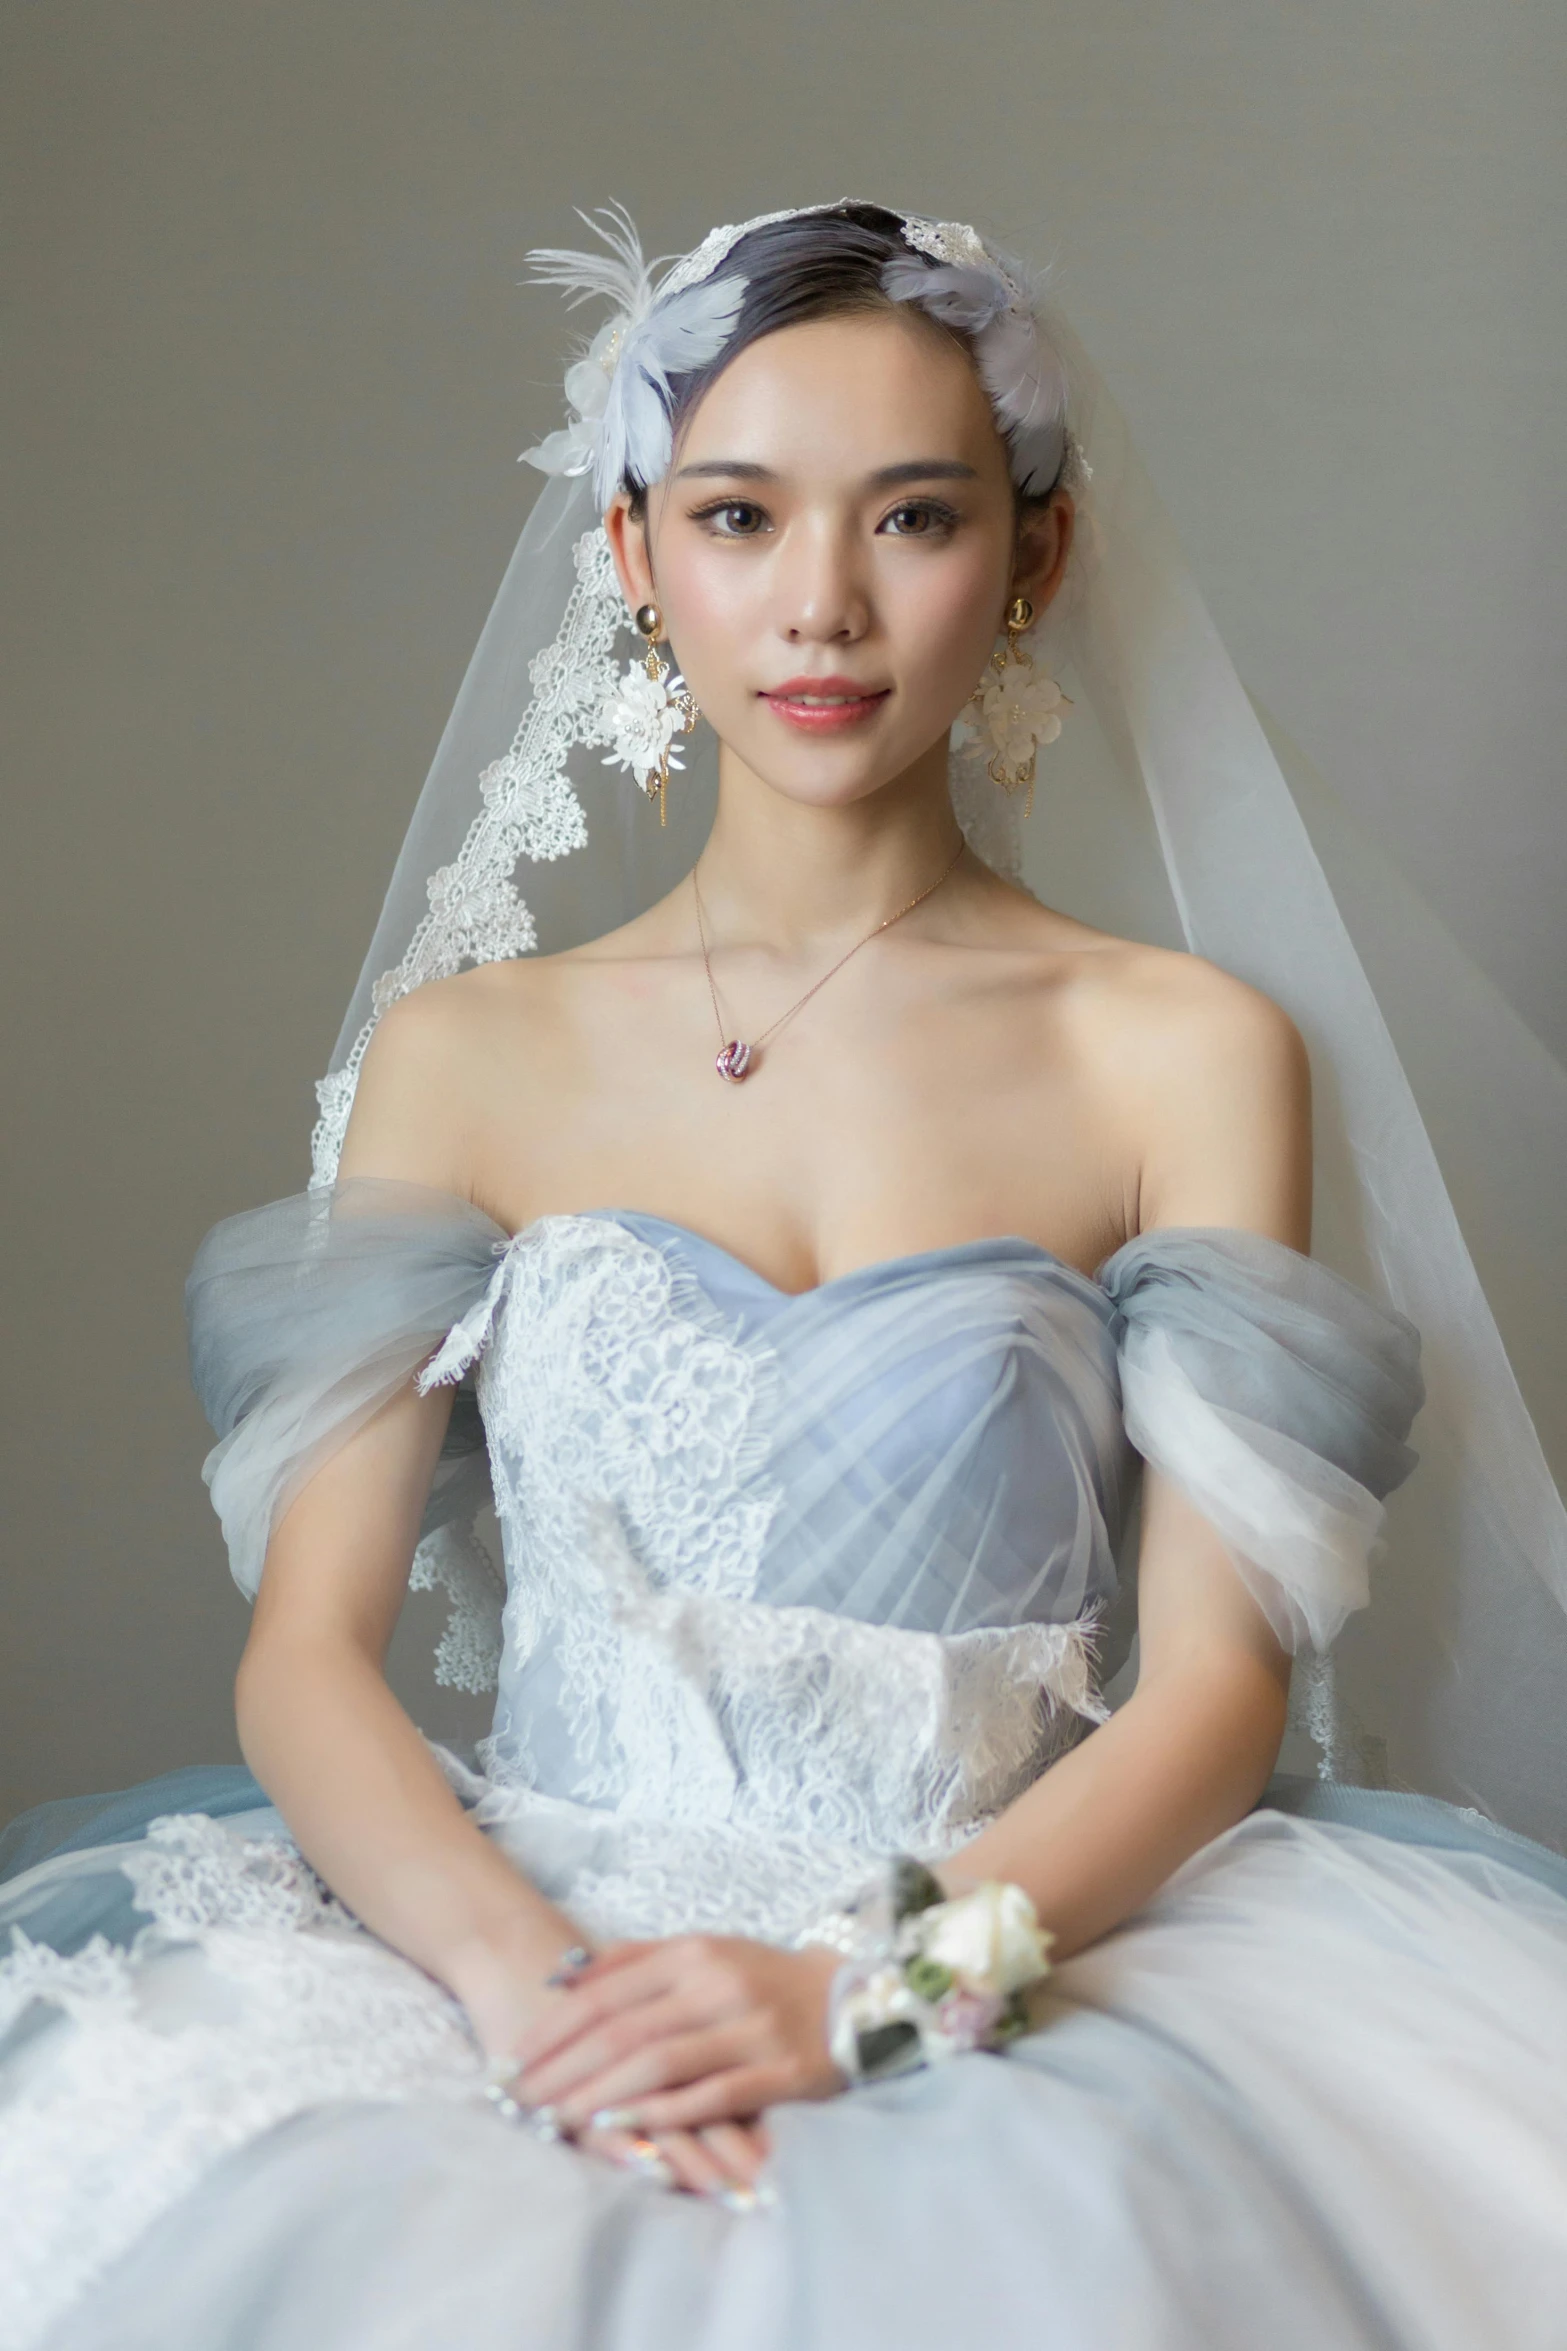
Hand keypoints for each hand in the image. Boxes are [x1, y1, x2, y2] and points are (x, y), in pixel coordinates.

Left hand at [510, 1934, 844, 2136]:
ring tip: (557, 2119)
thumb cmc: (760, 1979)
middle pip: (624, 2030)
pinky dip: (663, 2115)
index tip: (513, 2059)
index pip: (605, 1992)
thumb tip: (564, 1978)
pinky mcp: (779, 2072)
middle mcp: (717, 1985)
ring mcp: (749, 2028)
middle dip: (563, 2069)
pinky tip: (625, 2130)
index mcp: (693, 1952)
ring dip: (602, 2095)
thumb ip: (636, 1961)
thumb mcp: (702, 1952)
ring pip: (660, 2062)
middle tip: (520, 2100)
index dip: (554, 2029)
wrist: (851, 1998)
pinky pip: (711, 2096)